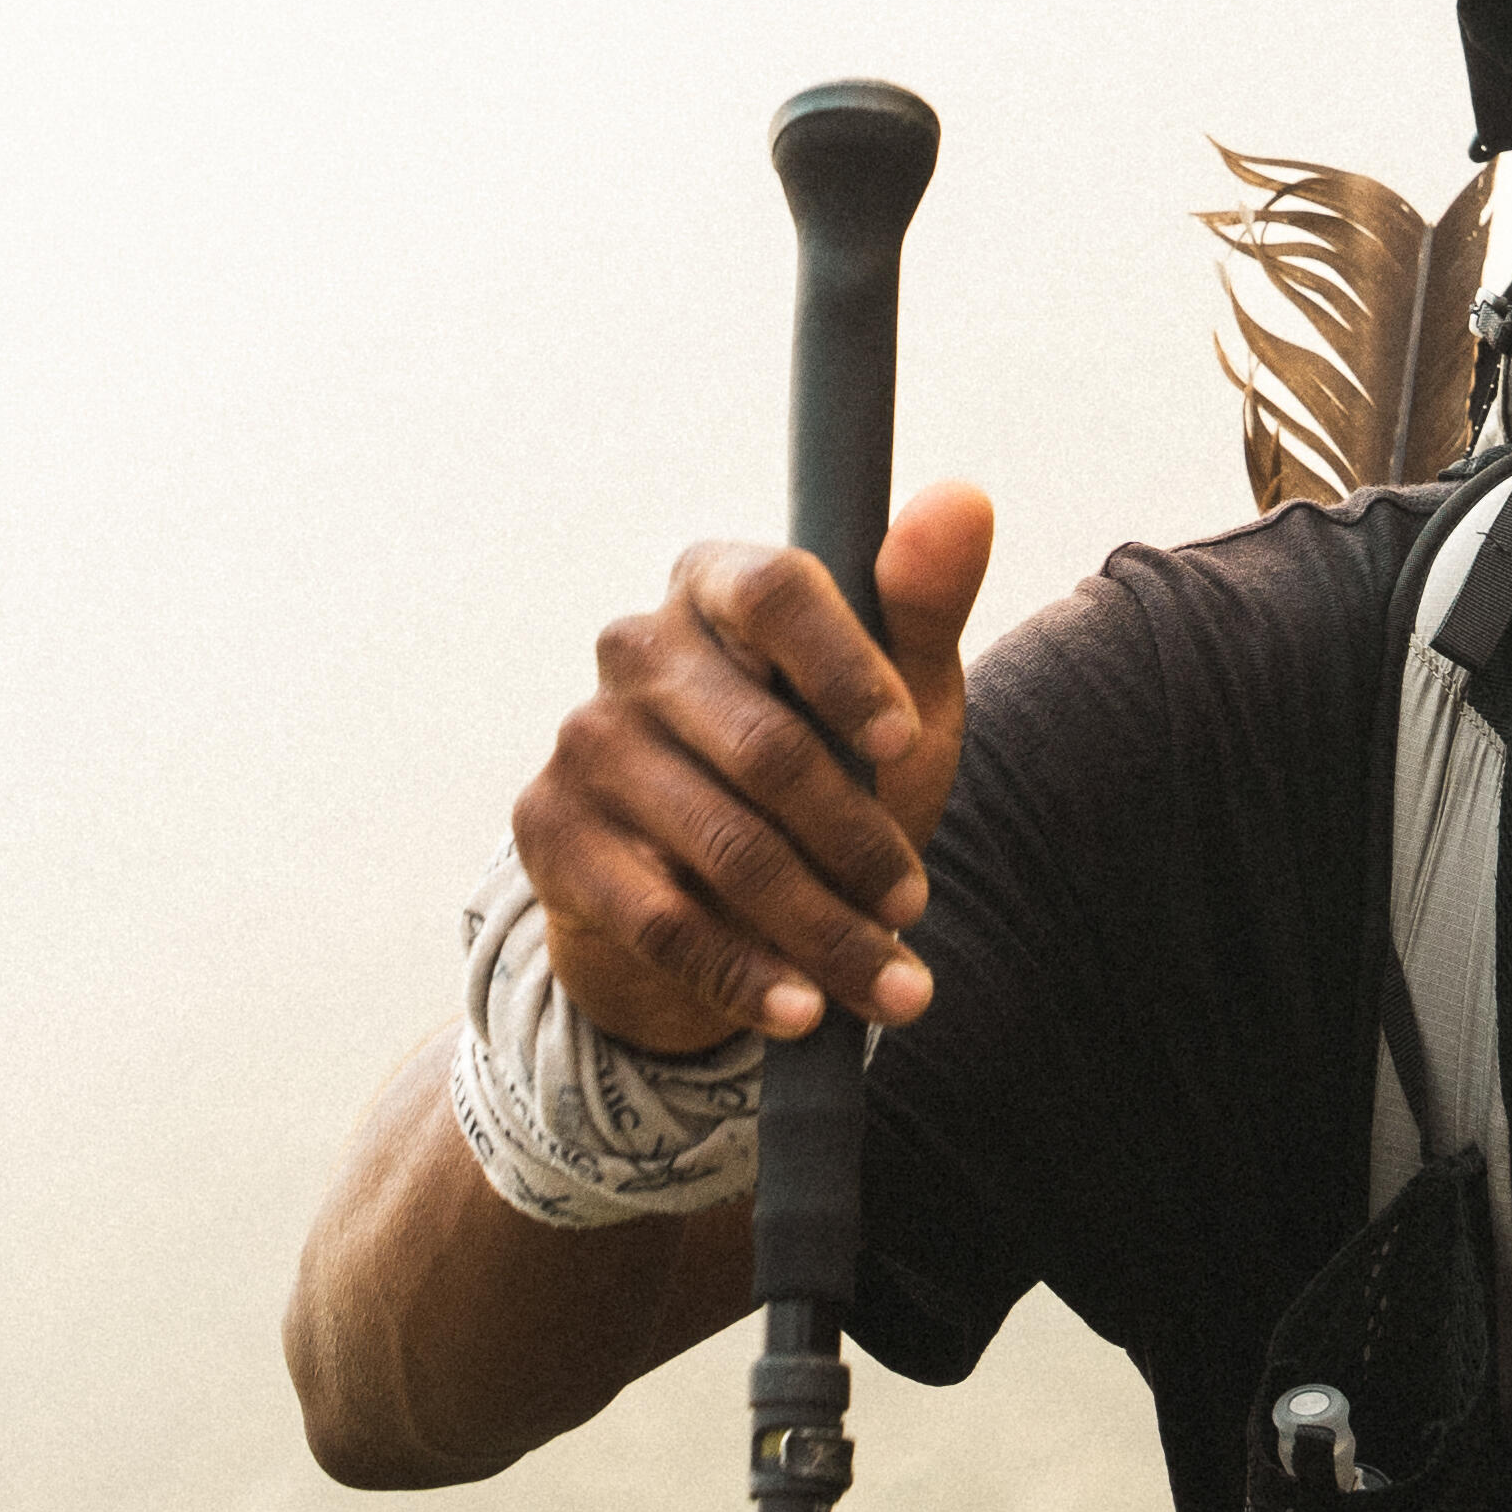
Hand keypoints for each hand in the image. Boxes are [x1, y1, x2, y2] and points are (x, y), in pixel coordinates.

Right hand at [515, 486, 998, 1046]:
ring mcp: (584, 737)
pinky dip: (742, 975)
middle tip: (915, 905)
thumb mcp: (890, 695)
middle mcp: (637, 646)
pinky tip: (800, 1013)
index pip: (776, 588)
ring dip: (820, 931)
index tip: (905, 741)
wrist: (714, 891)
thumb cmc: (828, 764)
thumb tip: (964, 499)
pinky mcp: (548, 831)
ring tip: (892, 988)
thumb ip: (921, 605)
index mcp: (718, 582)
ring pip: (724, 846)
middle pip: (765, 744)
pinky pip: (659, 917)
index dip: (846, 665)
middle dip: (857, 842)